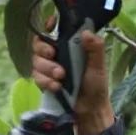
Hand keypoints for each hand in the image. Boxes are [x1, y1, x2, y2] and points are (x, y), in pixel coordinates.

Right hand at [31, 17, 113, 134]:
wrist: (90, 110)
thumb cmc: (96, 85)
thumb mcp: (99, 65)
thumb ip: (95, 48)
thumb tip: (86, 32)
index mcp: (71, 45)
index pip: (55, 29)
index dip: (49, 25)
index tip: (51, 26)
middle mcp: (58, 54)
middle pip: (39, 43)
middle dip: (43, 49)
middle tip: (52, 55)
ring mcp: (49, 68)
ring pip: (36, 61)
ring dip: (47, 68)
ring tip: (61, 77)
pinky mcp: (45, 81)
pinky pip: (37, 77)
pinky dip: (45, 81)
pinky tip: (56, 87)